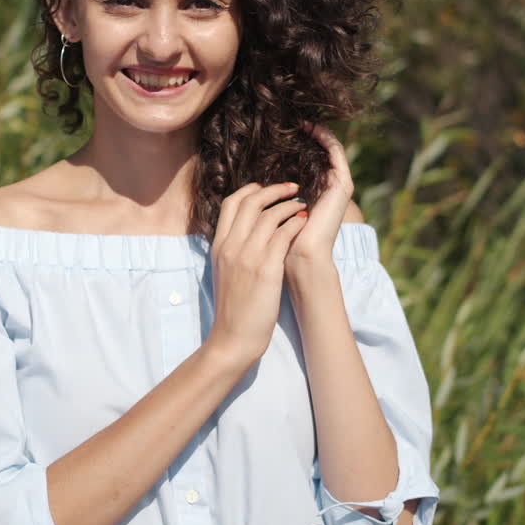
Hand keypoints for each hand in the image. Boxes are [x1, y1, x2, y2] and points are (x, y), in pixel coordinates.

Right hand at [206, 181, 309, 365]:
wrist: (233, 337)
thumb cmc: (233, 308)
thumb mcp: (224, 272)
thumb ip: (233, 249)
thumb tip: (247, 232)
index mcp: (219, 246)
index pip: (231, 203)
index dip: (250, 190)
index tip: (266, 188)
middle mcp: (231, 246)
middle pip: (251, 202)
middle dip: (274, 190)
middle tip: (293, 188)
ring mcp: (248, 256)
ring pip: (270, 215)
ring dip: (290, 205)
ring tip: (303, 207)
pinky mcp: (266, 268)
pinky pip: (284, 234)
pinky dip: (296, 224)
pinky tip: (305, 223)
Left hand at [285, 121, 353, 277]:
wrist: (300, 258)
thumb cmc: (282, 240)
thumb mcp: (274, 209)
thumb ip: (272, 193)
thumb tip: (254, 179)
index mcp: (314, 193)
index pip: (307, 162)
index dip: (297, 145)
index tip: (280, 131)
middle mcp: (328, 188)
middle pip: (319, 153)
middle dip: (307, 135)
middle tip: (292, 118)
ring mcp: (338, 185)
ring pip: (329, 149)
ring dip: (317, 132)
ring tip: (301, 118)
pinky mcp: (342, 185)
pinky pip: (336, 153)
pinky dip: (325, 138)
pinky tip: (311, 128)